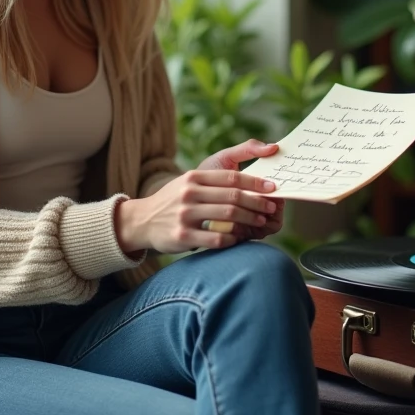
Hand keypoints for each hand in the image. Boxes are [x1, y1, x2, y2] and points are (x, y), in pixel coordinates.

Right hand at [116, 140, 278, 253]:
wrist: (142, 221)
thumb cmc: (174, 201)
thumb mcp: (189, 181)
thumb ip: (215, 180)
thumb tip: (249, 182)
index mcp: (193, 177)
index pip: (231, 177)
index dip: (255, 182)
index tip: (272, 188)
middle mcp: (189, 193)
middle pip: (233, 196)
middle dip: (257, 202)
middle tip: (271, 208)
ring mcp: (184, 215)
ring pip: (227, 216)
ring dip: (249, 219)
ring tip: (261, 222)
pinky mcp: (182, 236)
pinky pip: (215, 238)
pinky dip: (232, 238)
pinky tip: (240, 238)